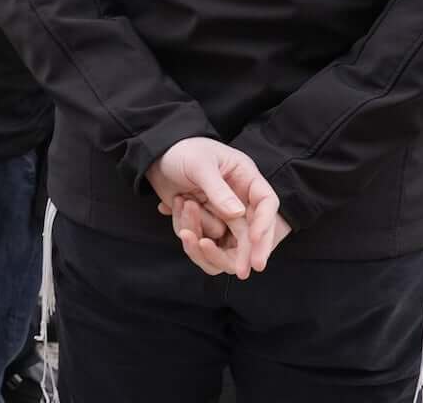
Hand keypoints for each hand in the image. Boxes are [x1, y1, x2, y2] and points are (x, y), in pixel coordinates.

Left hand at [145, 137, 282, 278]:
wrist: (156, 158)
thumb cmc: (183, 151)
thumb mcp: (201, 165)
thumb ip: (218, 189)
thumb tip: (237, 214)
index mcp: (246, 179)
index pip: (266, 203)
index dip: (264, 223)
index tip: (256, 240)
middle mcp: (238, 200)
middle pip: (251, 233)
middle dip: (246, 252)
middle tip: (245, 272)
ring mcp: (221, 214)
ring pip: (224, 241)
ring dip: (201, 228)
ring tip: (183, 201)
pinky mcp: (205, 224)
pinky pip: (202, 239)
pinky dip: (186, 228)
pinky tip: (173, 205)